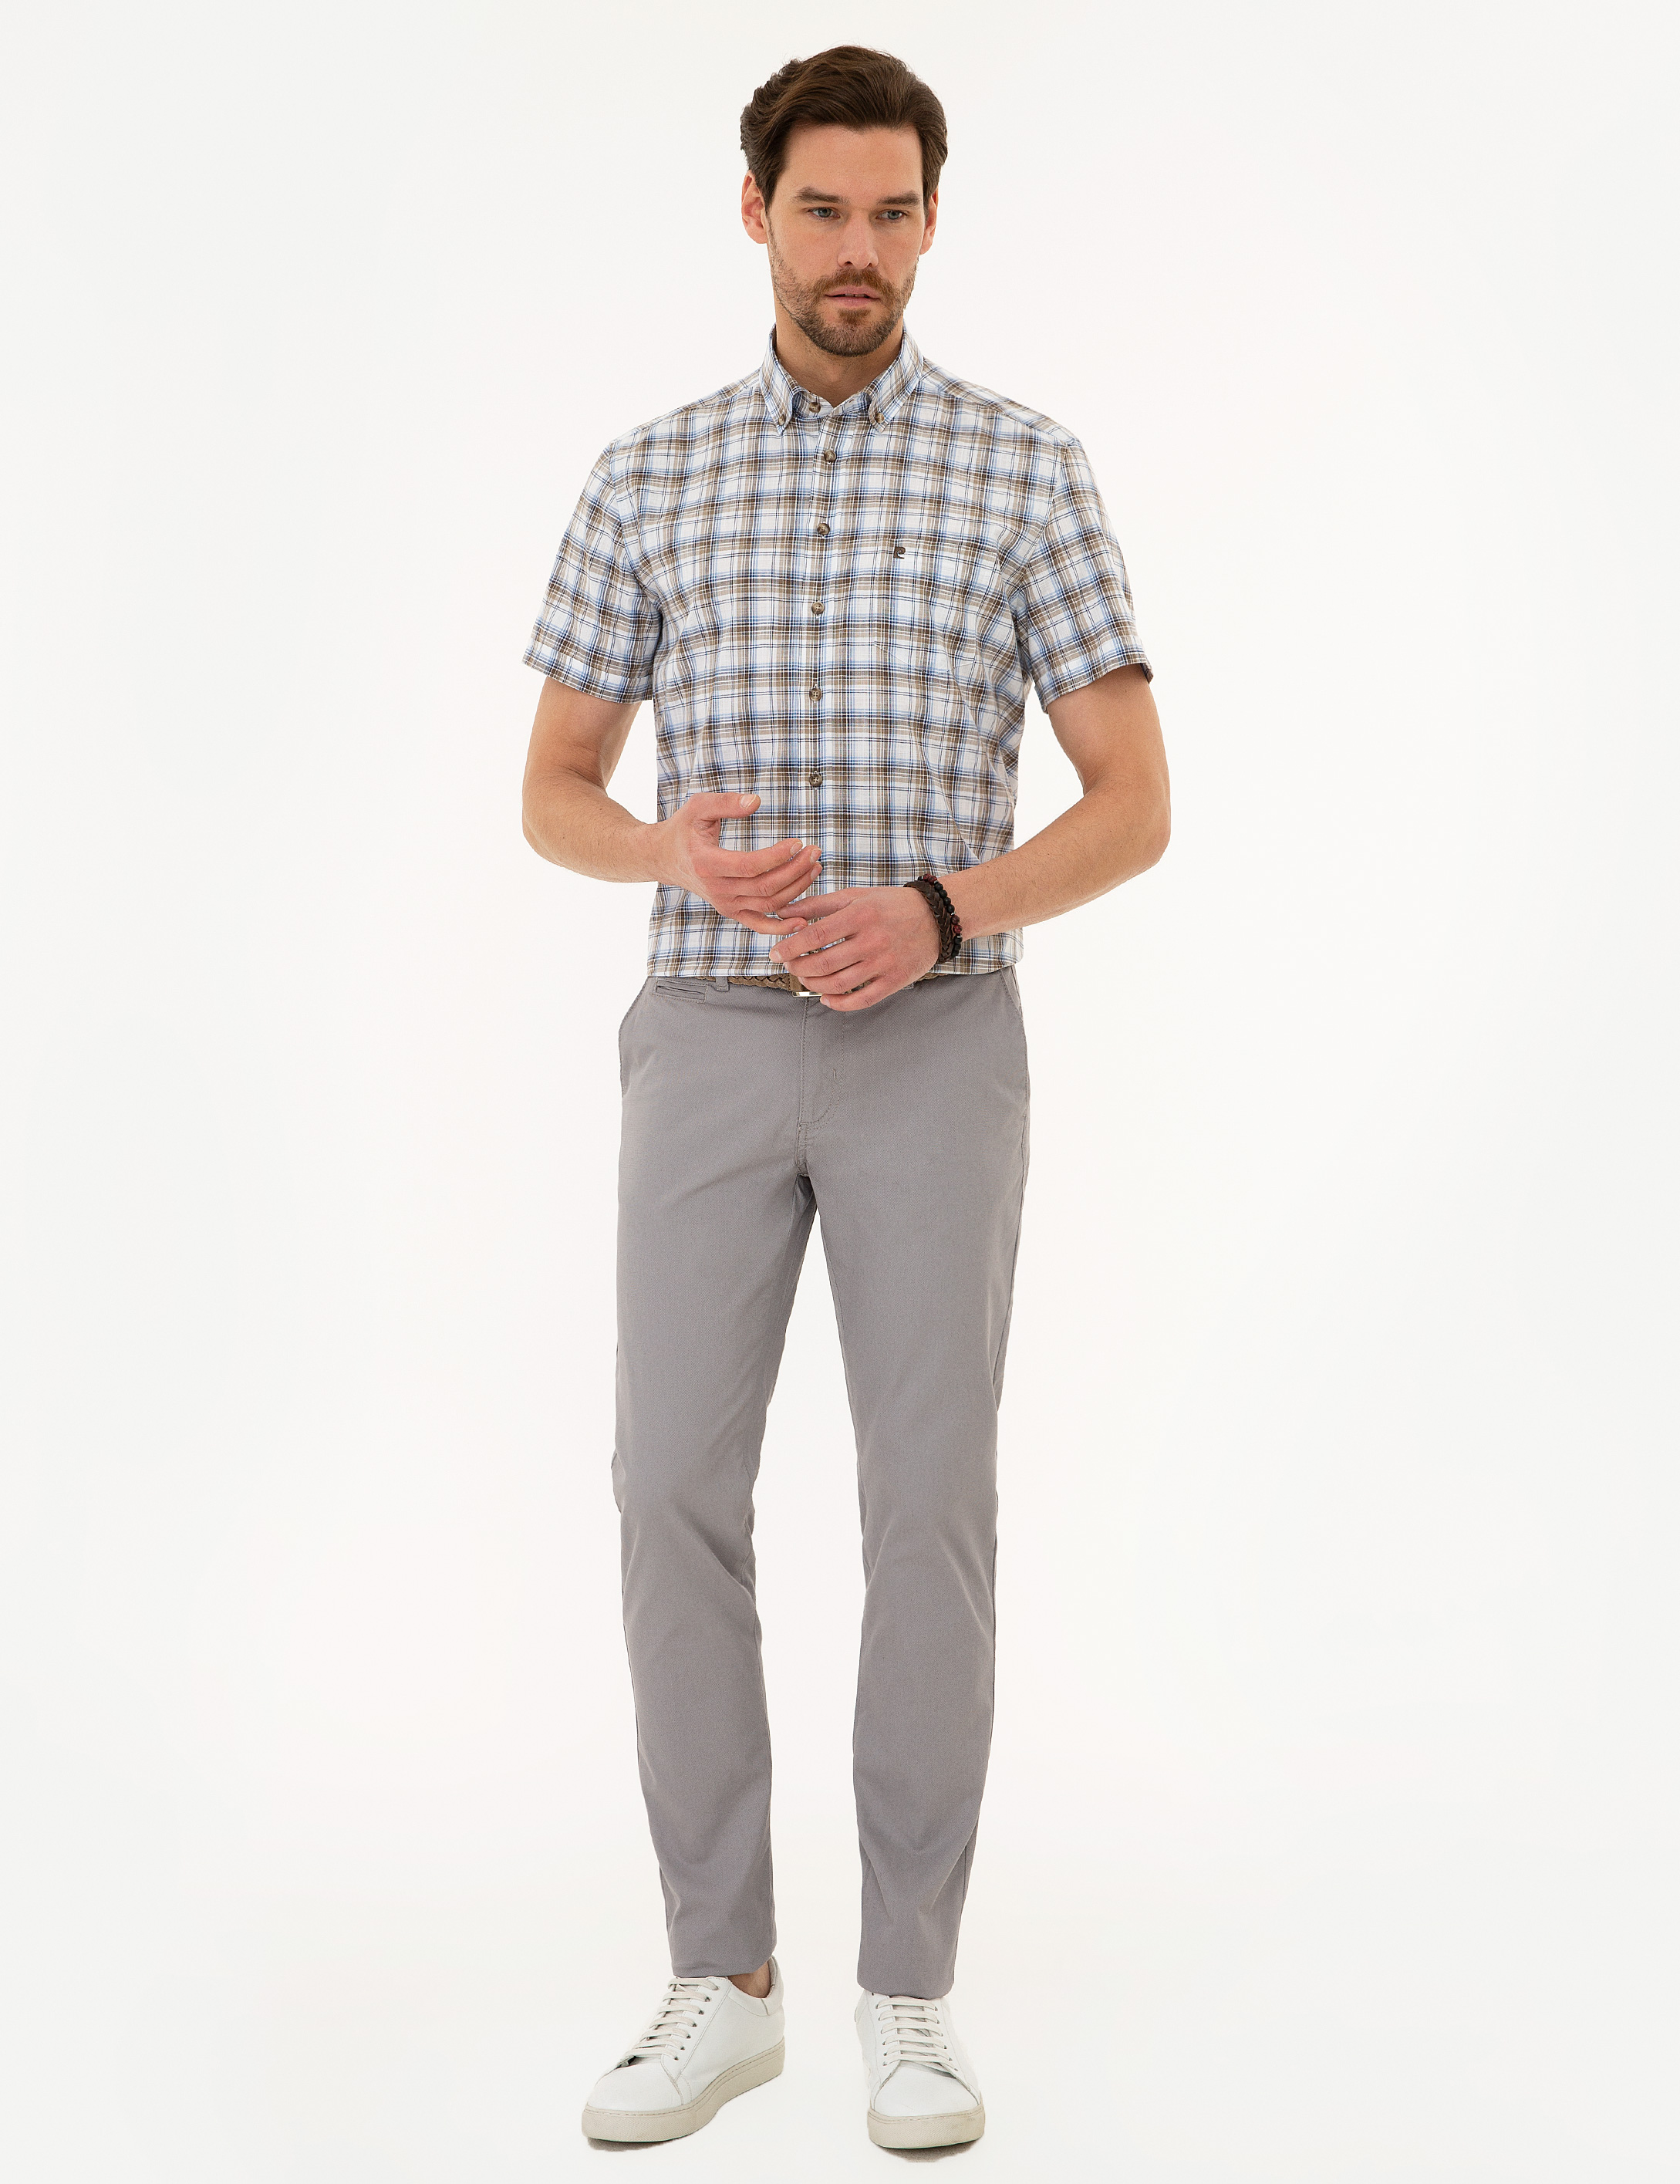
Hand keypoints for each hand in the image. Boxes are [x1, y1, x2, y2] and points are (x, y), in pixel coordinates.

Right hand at [650, 793, 821, 934]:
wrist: (665, 858)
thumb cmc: (683, 829)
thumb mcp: (698, 807)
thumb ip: (726, 803)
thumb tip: (756, 801)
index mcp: (707, 864)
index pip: (750, 866)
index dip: (778, 856)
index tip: (798, 842)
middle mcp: (717, 890)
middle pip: (765, 887)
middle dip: (796, 870)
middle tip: (815, 852)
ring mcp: (725, 905)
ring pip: (769, 904)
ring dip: (797, 888)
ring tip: (815, 867)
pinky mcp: (732, 912)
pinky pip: (760, 924)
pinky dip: (782, 927)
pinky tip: (803, 920)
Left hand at [768, 885, 940, 1009]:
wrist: (937, 918)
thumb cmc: (892, 905)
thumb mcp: (856, 896)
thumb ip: (819, 904)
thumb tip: (785, 913)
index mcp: (861, 915)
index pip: (816, 935)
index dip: (791, 946)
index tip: (775, 953)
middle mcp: (872, 941)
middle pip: (823, 963)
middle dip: (798, 967)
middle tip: (789, 965)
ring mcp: (884, 964)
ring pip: (838, 984)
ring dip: (814, 984)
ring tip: (805, 977)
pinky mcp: (894, 981)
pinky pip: (861, 1000)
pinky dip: (838, 1003)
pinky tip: (826, 998)